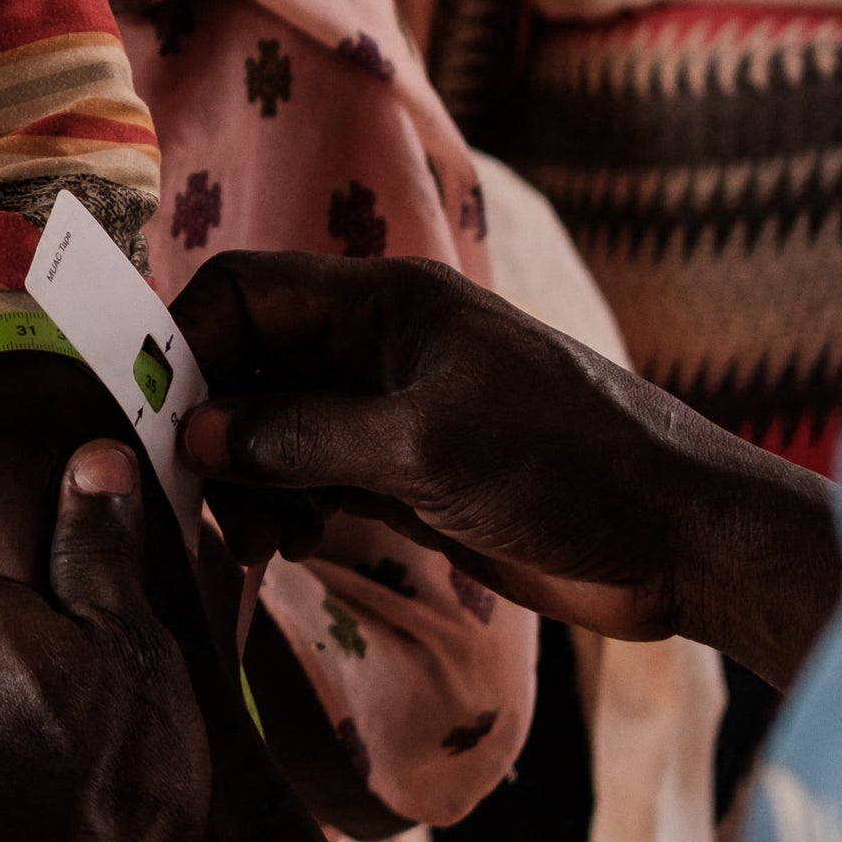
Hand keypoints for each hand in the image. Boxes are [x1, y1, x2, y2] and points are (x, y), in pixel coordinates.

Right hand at [172, 251, 841, 686]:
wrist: (685, 541)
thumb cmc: (571, 468)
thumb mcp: (423, 447)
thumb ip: (300, 438)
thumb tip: (193, 435)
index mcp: (387, 304)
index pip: (246, 292)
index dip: (187, 342)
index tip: (156, 418)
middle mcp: (379, 348)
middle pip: (250, 363)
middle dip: (211, 424)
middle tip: (198, 498)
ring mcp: (392, 413)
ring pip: (274, 428)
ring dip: (245, 479)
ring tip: (252, 538)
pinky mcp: (408, 477)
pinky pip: (313, 478)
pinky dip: (285, 509)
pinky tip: (288, 548)